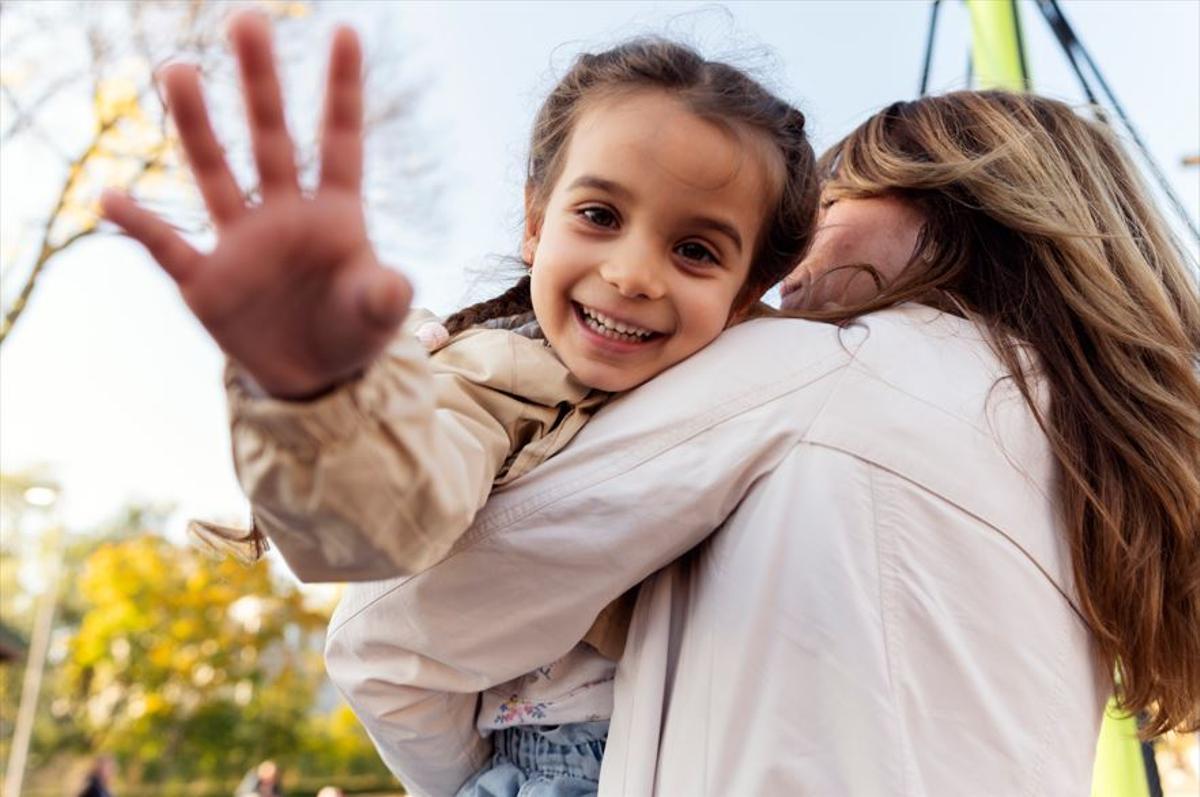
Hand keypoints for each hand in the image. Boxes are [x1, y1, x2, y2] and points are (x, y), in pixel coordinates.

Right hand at [102, 12, 411, 398]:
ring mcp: (241, 243)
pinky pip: (167, 246)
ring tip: (178, 69)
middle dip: (261, 84)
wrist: (314, 379)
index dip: (342, 90)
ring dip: (197, 125)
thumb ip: (385, 297)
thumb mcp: (377, 317)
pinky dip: (140, 225)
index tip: (345, 31)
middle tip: (249, 20)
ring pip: (216, 173)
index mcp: (335, 214)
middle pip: (272, 139)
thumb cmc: (352, 332)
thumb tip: (393, 286)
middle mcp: (284, 214)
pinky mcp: (206, 280)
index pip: (340, 142)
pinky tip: (110, 195)